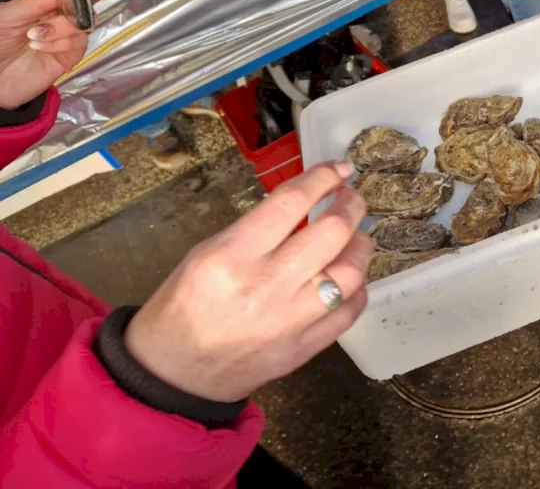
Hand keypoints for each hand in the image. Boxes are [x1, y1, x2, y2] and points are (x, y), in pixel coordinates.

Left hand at [0, 0, 90, 109]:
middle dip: (74, 7)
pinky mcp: (69, 57)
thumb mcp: (10, 14)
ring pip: (84, 24)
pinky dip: (61, 43)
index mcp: (43, 2)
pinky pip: (79, 44)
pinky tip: (39, 47)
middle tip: (55, 13)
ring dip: (61, 28)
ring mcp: (65, 37)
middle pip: (84, 4)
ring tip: (34, 35)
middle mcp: (58, 17)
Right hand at [124, 163, 373, 402]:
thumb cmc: (183, 305)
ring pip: (350, 274)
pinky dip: (358, 290)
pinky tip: (351, 279)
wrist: (173, 375)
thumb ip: (257, 230)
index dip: (323, 178)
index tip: (341, 169)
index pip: (291, 203)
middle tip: (353, 200)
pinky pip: (348, 313)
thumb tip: (306, 206)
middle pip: (331, 234)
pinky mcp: (302, 350)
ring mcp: (288, 321)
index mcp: (232, 254)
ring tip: (356, 238)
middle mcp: (265, 285)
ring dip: (361, 248)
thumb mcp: (206, 252)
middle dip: (351, 208)